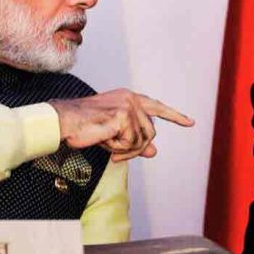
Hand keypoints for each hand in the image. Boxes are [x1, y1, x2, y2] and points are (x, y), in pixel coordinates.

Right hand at [50, 89, 193, 161]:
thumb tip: (154, 151)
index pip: (156, 106)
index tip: (190, 122)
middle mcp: (131, 98)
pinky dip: (118, 149)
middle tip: (118, 155)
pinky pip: (131, 143)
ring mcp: (128, 105)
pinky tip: (105, 142)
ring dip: (126, 149)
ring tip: (108, 146)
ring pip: (143, 139)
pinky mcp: (123, 115)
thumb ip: (135, 140)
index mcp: (128, 98)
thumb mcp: (114, 135)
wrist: (63, 122)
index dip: (174, 116)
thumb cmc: (84, 127)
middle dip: (137, 148)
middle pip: (151, 131)